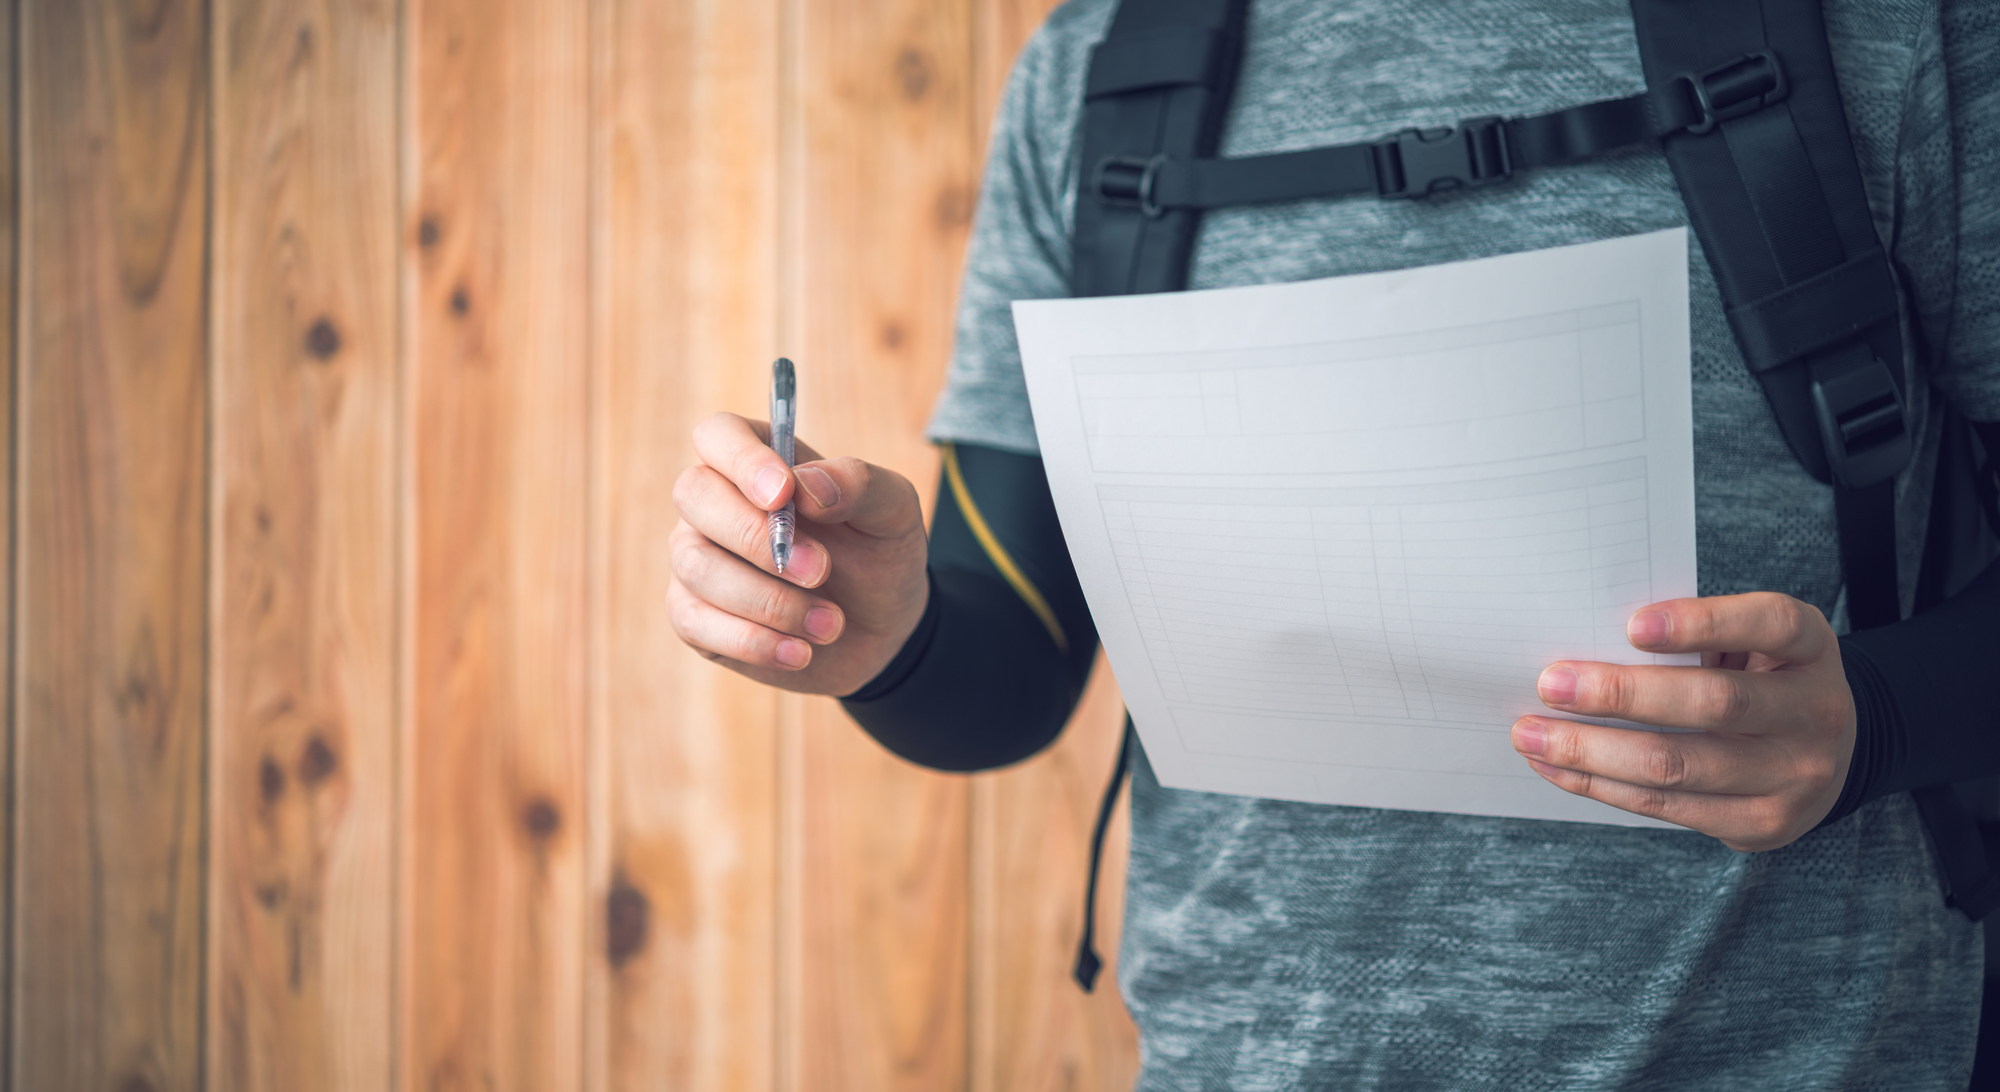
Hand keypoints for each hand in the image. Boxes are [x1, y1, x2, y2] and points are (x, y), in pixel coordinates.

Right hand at [668, 412, 929, 694]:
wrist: (881, 631)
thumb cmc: (878, 554)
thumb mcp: (893, 513)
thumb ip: (860, 485)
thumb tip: (807, 487)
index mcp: (759, 461)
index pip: (719, 435)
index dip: (743, 461)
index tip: (784, 495)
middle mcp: (715, 503)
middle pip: (694, 494)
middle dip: (757, 537)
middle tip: (822, 570)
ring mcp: (698, 558)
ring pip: (697, 566)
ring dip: (769, 601)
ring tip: (831, 624)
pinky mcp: (694, 616)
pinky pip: (697, 623)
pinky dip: (754, 642)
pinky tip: (801, 652)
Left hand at [1510, 592, 1853, 851]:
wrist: (1827, 754)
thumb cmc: (1761, 676)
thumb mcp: (1751, 640)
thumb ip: (1695, 636)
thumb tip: (1587, 640)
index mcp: (1812, 647)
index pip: (1771, 625)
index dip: (1703, 623)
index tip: (1631, 625)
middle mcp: (1817, 712)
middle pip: (1713, 705)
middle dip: (1620, 694)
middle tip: (1549, 683)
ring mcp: (1795, 777)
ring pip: (1678, 767)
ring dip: (1590, 751)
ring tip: (1530, 734)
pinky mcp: (1762, 825)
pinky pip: (1666, 808)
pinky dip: (1600, 786)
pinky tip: (1556, 767)